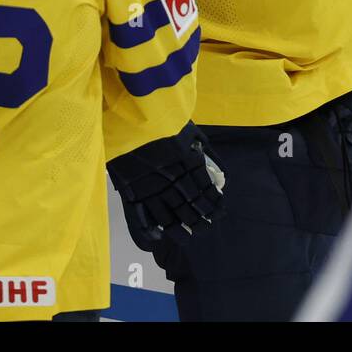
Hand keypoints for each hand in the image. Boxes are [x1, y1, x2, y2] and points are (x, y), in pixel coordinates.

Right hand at [107, 122, 225, 251]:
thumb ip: (204, 150)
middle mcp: (173, 179)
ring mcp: (152, 187)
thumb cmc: (162, 118)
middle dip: (202, 219)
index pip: (205, 189)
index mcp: (188, 162)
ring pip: (170, 216)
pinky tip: (159, 237)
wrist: (131, 115)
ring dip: (181, 228)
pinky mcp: (133, 191)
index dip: (214, 202)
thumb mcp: (189, 130)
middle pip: (191, 206)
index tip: (220, 211)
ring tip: (189, 237)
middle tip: (208, 227)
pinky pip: (141, 215)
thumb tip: (219, 169)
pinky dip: (149, 229)